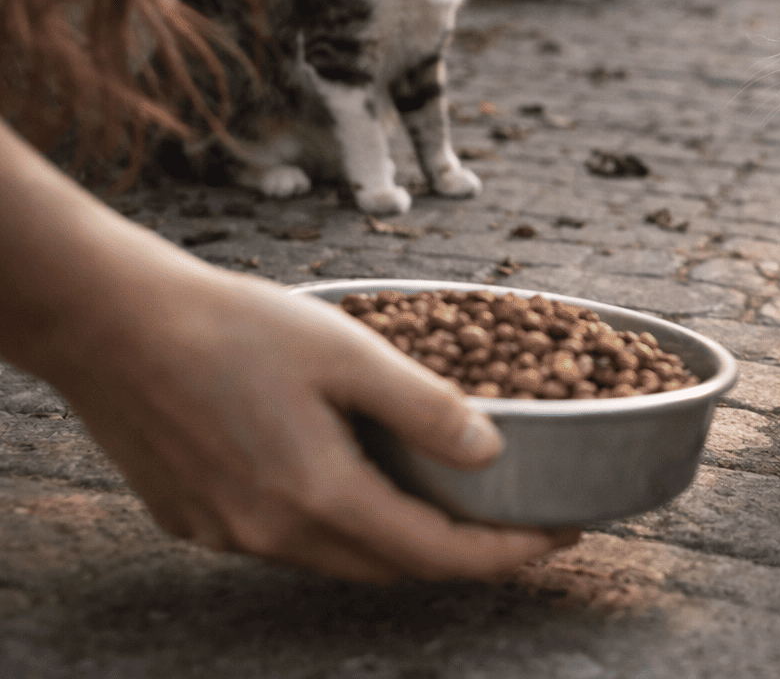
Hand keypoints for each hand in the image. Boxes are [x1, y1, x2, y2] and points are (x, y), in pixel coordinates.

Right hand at [60, 267, 577, 582]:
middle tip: (515, 522)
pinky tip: (355, 483)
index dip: (508, 552)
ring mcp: (229, 534)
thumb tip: (491, 452)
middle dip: (462, 554)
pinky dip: (340, 526)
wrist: (108, 323)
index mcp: (319, 496)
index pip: (437, 554)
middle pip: (393, 567)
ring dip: (400, 543)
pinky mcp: (196, 519)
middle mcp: (273, 534)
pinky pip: (288, 541)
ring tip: (448, 505)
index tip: (559, 534)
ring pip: (340, 559)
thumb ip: (424, 407)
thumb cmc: (228, 325)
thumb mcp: (347, 351)